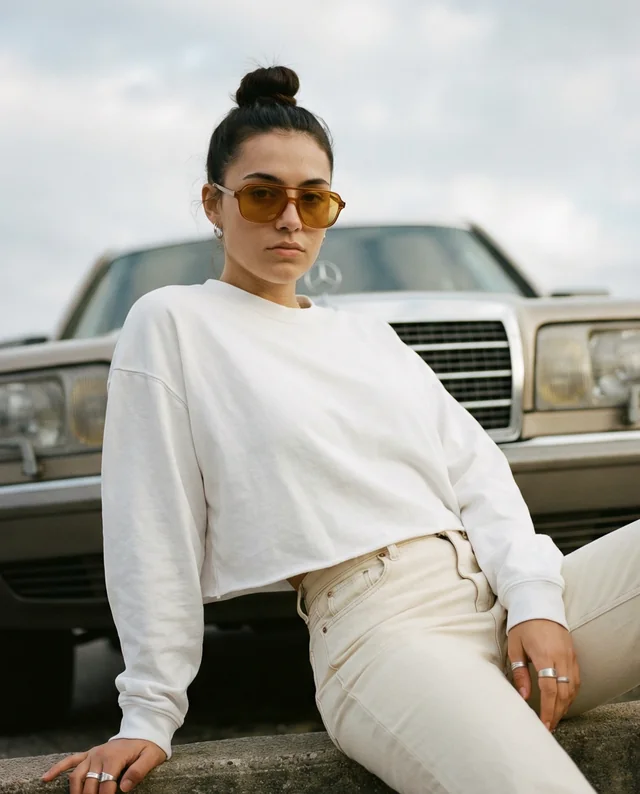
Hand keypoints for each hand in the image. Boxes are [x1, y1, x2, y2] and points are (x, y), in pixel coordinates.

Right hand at [41, 738, 166, 793]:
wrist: (143, 730)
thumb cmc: (148, 746)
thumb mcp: (151, 757)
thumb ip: (139, 771)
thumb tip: (125, 787)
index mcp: (115, 757)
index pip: (106, 784)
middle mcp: (100, 755)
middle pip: (89, 783)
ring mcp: (92, 754)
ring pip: (76, 776)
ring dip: (75, 792)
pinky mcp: (88, 754)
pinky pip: (70, 760)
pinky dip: (57, 769)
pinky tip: (46, 778)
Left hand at [508, 618, 580, 732]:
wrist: (539, 604)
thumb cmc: (522, 625)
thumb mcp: (515, 647)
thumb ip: (520, 673)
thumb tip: (523, 697)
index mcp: (544, 656)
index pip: (549, 690)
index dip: (547, 710)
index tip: (543, 724)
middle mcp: (561, 658)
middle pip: (563, 693)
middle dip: (556, 713)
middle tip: (548, 727)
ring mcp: (570, 657)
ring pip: (572, 688)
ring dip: (564, 706)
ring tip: (554, 718)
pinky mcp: (574, 655)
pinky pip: (576, 680)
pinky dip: (571, 694)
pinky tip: (563, 702)